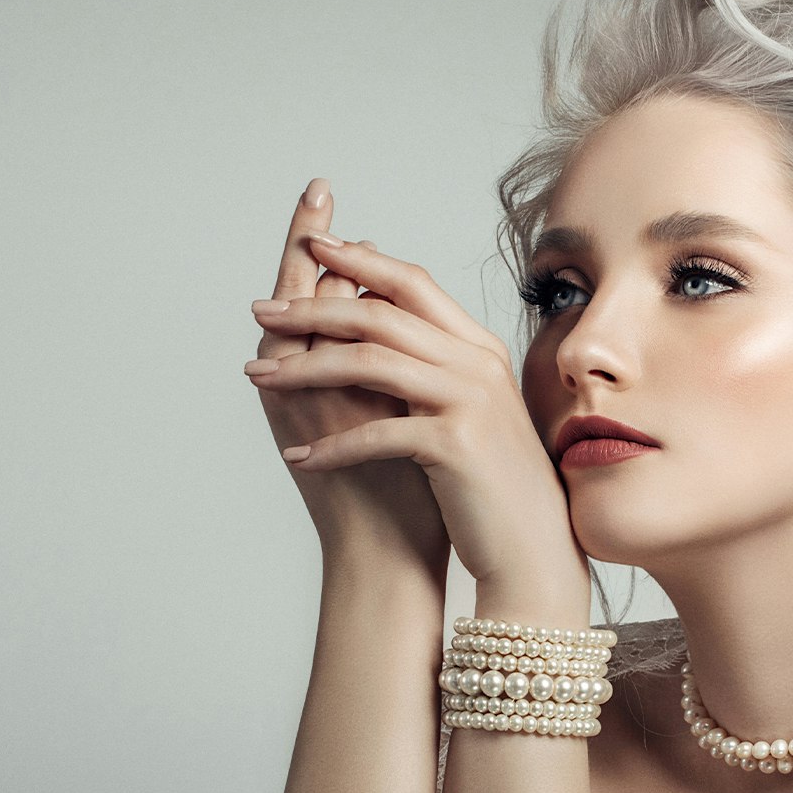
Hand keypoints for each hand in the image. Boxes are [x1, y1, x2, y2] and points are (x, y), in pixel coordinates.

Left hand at [244, 189, 587, 598]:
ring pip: (369, 362)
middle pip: (380, 314)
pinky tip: (299, 457)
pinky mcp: (455, 445)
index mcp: (478, 348)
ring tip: (258, 377)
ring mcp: (469, 401)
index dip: (359, 260)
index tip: (312, 244)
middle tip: (261, 311)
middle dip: (312, 308)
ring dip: (304, 369)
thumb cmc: (491, 485)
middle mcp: (477, 364)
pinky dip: (331, 447)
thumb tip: (378, 328)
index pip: (412, 283)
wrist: (534, 547)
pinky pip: (375, 434)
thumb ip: (433, 368)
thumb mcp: (466, 411)